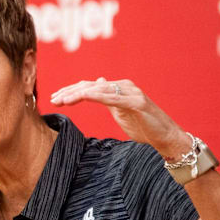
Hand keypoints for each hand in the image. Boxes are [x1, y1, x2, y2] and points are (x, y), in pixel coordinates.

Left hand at [51, 77, 190, 158]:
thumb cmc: (144, 126)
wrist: (166, 137)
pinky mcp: (137, 102)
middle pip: (90, 86)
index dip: (71, 91)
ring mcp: (131, 93)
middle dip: (69, 92)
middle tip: (53, 99)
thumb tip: (100, 82)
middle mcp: (124, 86)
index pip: (90, 86)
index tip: (55, 98)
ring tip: (62, 100)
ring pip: (98, 90)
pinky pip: (112, 98)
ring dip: (78, 94)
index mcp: (118, 89)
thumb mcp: (121, 110)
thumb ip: (109, 98)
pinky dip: (96, 95)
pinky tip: (83, 96)